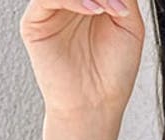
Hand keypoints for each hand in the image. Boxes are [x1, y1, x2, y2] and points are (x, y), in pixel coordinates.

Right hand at [20, 0, 143, 117]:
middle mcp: (69, 2)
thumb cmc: (114, 72)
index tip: (123, 2)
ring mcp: (50, 9)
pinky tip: (94, 10)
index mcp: (90, 1)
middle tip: (117, 2)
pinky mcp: (35, 21)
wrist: (96, 104)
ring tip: (109, 8)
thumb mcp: (129, 27)